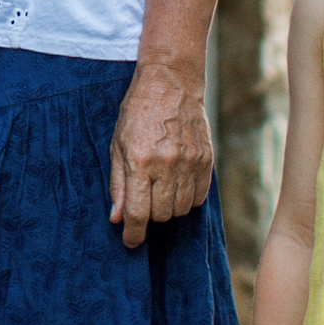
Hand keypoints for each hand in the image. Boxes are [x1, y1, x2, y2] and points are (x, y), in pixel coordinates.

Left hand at [110, 62, 214, 247]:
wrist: (171, 82)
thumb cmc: (138, 113)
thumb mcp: (117, 145)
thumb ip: (118, 184)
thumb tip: (117, 218)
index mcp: (141, 161)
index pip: (138, 213)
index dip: (133, 234)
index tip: (131, 242)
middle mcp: (167, 164)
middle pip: (161, 215)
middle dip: (150, 215)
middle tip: (144, 199)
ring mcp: (190, 162)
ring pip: (181, 209)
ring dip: (169, 208)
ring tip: (160, 190)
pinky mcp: (206, 159)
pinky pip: (199, 197)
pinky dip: (187, 199)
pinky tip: (177, 184)